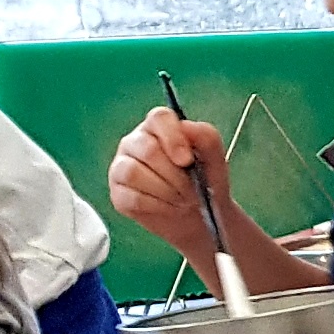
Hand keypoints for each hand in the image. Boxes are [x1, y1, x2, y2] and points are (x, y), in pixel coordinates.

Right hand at [106, 107, 244, 265]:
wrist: (200, 216)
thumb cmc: (205, 182)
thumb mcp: (215, 159)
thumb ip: (206, 137)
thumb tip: (187, 127)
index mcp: (160, 127)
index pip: (159, 118)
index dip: (173, 138)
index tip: (187, 161)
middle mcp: (136, 142)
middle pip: (148, 149)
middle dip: (175, 175)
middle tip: (192, 190)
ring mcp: (122, 166)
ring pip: (133, 172)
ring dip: (166, 191)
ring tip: (182, 200)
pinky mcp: (118, 192)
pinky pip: (132, 197)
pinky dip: (157, 206)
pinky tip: (169, 207)